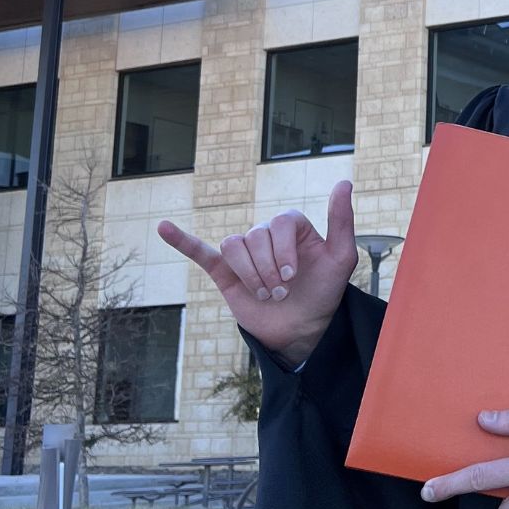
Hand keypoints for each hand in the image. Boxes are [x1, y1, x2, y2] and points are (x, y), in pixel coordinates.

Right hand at [156, 180, 359, 363]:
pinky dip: (182, 240)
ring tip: (266, 295)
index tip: (293, 275)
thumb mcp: (341, 257)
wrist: (304, 327)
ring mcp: (244, 254)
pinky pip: (201, 252)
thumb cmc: (325, 290)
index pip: (277, 223)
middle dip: (269, 270)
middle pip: (255, 238)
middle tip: (283, 293)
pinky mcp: (226, 273)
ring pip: (234, 246)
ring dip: (250, 274)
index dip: (283, 251)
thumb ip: (342, 220)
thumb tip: (344, 181)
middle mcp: (265, 235)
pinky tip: (164, 227)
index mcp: (290, 226)